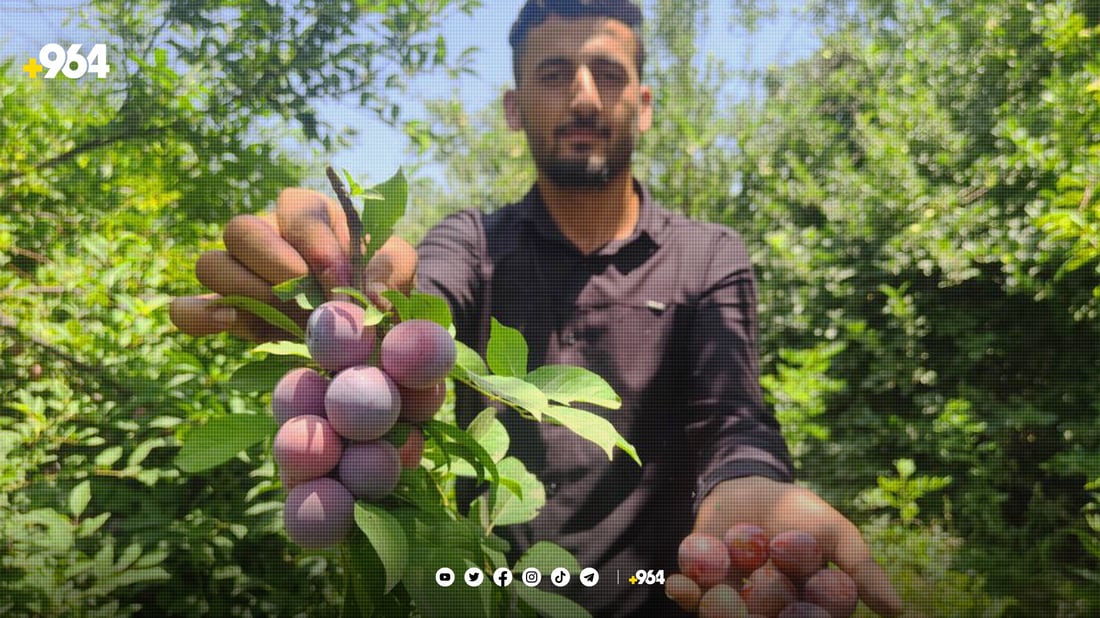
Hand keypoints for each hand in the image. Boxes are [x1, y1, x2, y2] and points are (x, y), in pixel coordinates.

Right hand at [169, 188, 417, 340]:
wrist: (367, 316)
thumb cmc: (380, 280)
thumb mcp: (397, 268)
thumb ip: (387, 276)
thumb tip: (365, 304)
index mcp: (307, 212)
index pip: (297, 212)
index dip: (318, 249)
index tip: (342, 287)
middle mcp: (265, 233)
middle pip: (241, 229)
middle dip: (276, 268)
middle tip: (309, 302)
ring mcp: (238, 270)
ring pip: (211, 264)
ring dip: (247, 295)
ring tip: (288, 320)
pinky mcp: (224, 309)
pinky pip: (187, 307)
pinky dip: (201, 317)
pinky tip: (232, 324)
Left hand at [672, 476, 903, 616]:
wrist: (752, 483)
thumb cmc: (800, 513)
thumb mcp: (835, 534)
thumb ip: (860, 569)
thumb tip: (898, 610)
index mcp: (799, 607)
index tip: (802, 616)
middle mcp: (765, 609)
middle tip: (752, 615)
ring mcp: (730, 598)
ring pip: (725, 614)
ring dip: (715, 612)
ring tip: (711, 606)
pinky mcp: (700, 582)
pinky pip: (692, 593)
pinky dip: (685, 592)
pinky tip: (677, 586)